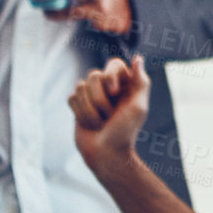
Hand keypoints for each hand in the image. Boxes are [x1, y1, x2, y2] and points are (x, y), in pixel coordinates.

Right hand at [69, 55, 151, 182]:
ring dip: (90, 108)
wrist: (106, 154)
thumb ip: (140, 82)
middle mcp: (108, 88)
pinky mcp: (78, 106)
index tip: (114, 93)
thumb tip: (138, 58)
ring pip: (80, 86)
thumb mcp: (138, 107)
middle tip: (109, 115)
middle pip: (94, 75)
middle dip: (99, 98)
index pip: (114, 65)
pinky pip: (71, 97)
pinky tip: (88, 123)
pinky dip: (79, 112)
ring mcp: (92, 96)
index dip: (110, 76)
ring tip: (100, 123)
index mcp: (125, 86)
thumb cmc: (125, 131)